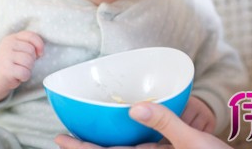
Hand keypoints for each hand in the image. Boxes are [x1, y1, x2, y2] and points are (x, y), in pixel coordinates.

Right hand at [0, 30, 43, 101]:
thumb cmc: (11, 63)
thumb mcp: (17, 50)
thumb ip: (28, 45)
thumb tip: (40, 51)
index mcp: (12, 38)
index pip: (31, 36)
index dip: (39, 45)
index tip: (40, 53)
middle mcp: (7, 45)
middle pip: (31, 50)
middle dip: (32, 60)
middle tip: (23, 65)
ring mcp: (6, 57)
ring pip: (29, 61)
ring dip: (28, 69)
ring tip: (20, 70)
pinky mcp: (6, 69)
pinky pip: (25, 72)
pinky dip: (25, 77)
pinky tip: (18, 76)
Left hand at [54, 102, 230, 148]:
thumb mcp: (191, 142)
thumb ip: (165, 123)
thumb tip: (135, 108)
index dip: (81, 148)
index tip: (59, 139)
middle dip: (85, 146)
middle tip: (62, 136)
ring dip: (102, 143)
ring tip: (85, 132)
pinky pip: (138, 147)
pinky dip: (125, 139)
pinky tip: (122, 128)